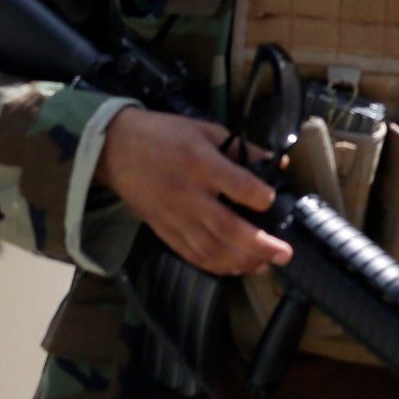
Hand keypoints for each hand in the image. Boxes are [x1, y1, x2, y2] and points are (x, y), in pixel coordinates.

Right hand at [95, 107, 290, 275]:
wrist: (114, 148)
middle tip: (284, 254)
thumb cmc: (164, 135)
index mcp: (201, 164)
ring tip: (265, 265)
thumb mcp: (205, 130)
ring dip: (240, 261)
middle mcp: (188, 195)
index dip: (262, 198)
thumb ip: (241, 148)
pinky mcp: (162, 230)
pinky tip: (235, 268)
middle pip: (226, 227)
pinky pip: (190, 254)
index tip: (273, 201)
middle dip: (259, 244)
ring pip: (209, 248)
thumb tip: (276, 161)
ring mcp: (174, 216)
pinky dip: (215, 265)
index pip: (239, 187)